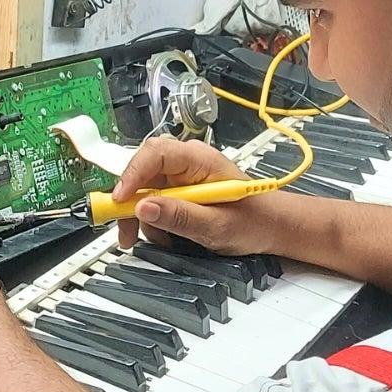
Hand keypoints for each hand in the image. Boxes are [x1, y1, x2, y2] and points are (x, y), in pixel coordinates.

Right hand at [110, 135, 290, 254]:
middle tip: (123, 228)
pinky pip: (154, 199)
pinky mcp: (181, 190)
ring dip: (141, 215)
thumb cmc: (255, 221)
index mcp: (200, 159)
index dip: (131, 175)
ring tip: (154, 238)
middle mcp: (188, 162)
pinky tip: (166, 234)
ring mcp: (183, 175)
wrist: (272, 227)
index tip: (119, 201)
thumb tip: (144, 207)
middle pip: (143, 171)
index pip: (154, 153)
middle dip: (130, 201)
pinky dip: (152, 219)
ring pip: (145, 188)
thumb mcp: (216, 225)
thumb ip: (179, 216)